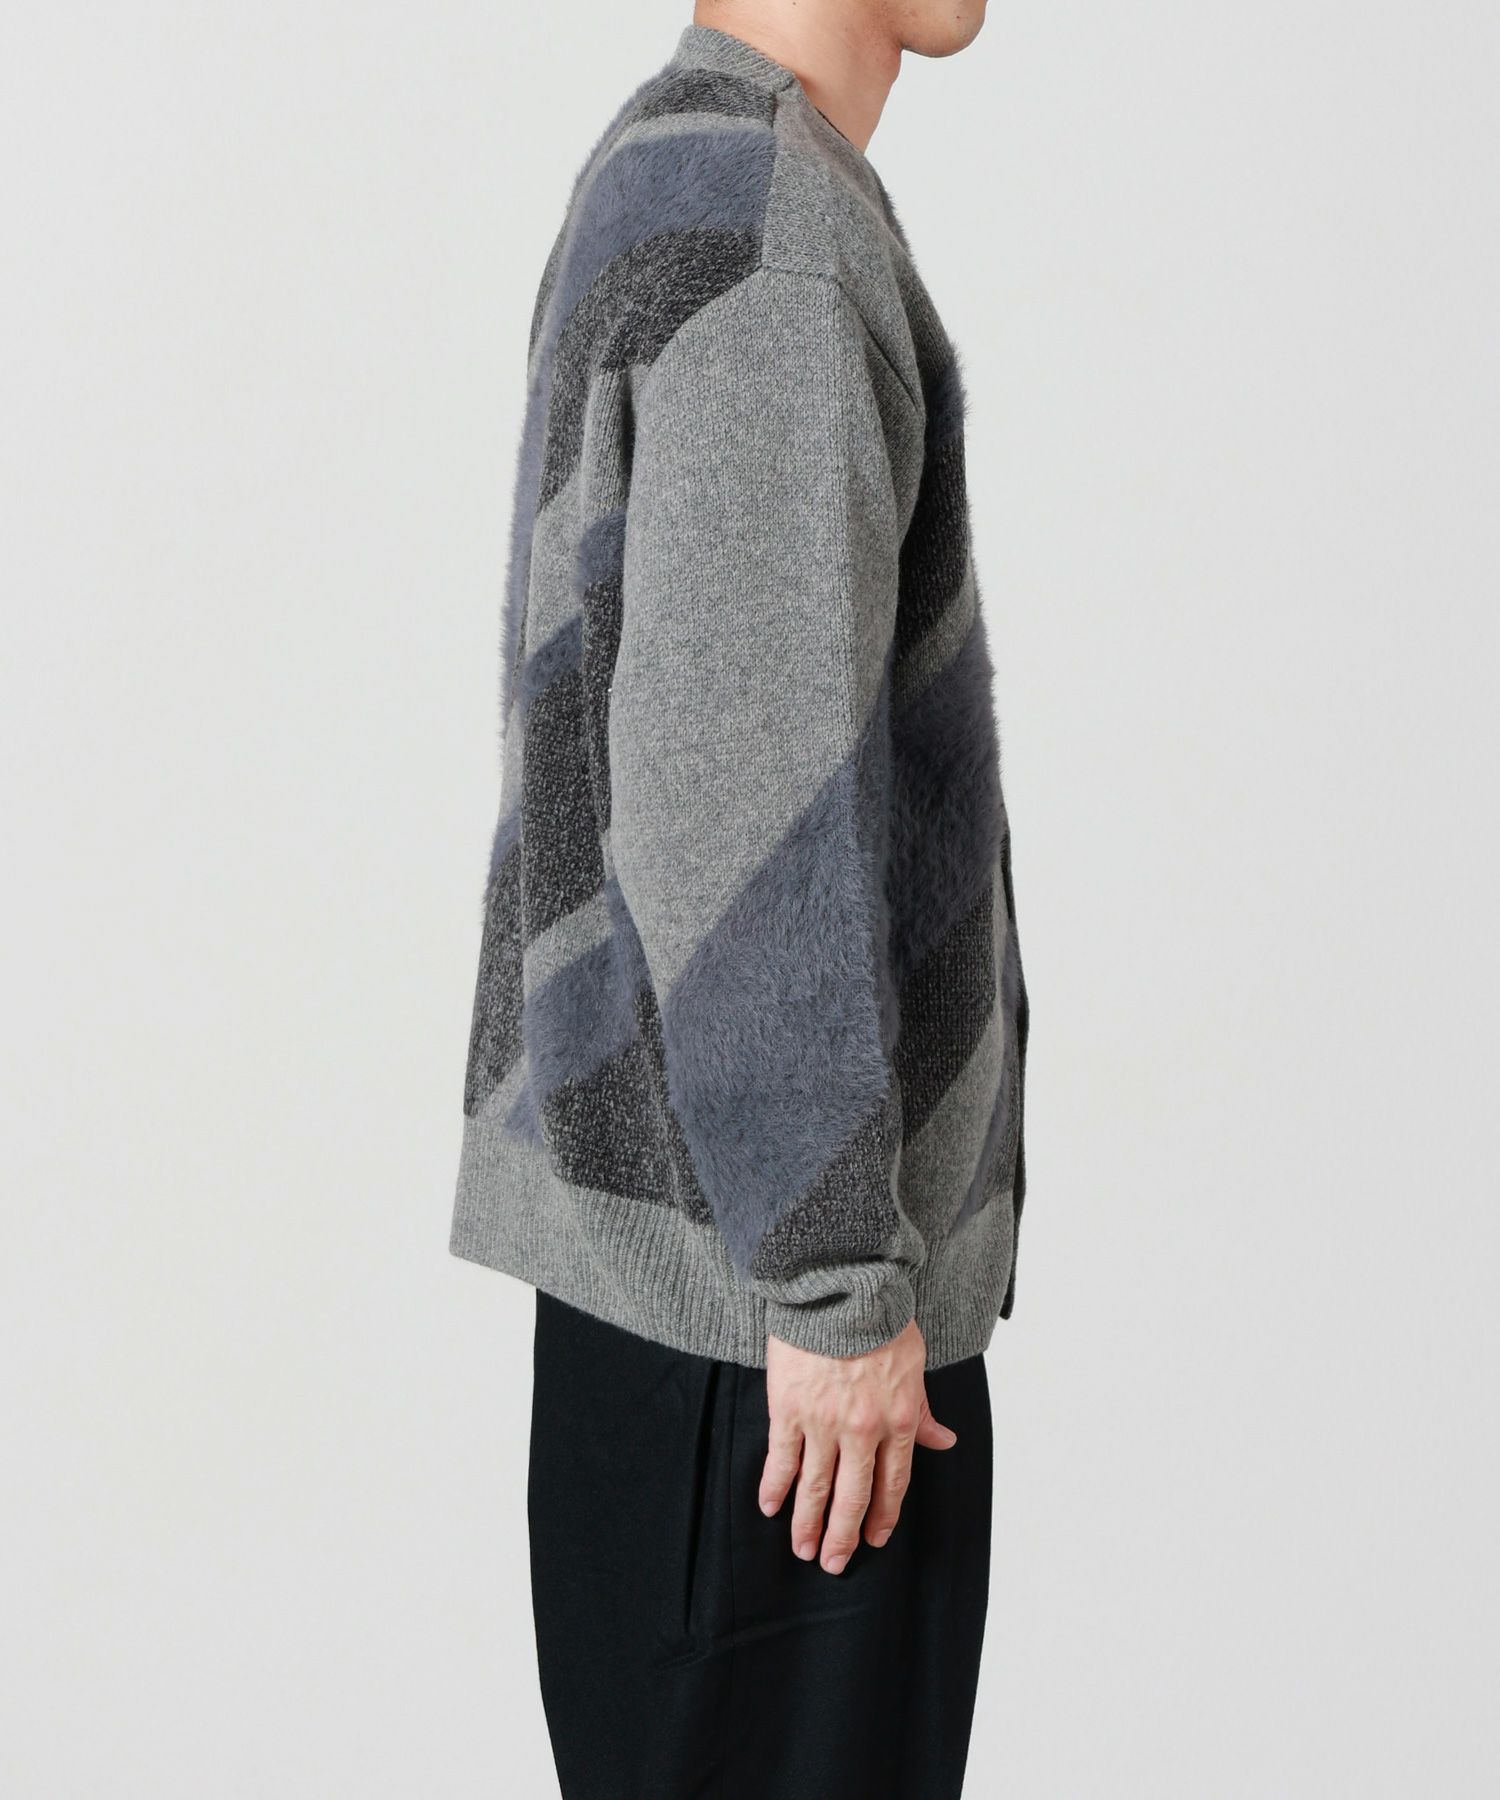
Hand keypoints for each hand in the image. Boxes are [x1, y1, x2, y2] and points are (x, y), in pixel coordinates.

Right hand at [758, 1319, 956, 1573]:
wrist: (840, 1286)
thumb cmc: (880, 1319)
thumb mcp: (914, 1364)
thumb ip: (922, 1410)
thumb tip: (943, 1442)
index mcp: (897, 1420)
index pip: (893, 1483)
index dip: (882, 1517)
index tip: (873, 1540)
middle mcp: (862, 1430)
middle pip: (852, 1496)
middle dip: (842, 1536)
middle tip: (833, 1564)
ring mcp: (823, 1422)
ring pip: (815, 1487)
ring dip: (807, 1523)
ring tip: (802, 1549)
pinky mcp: (788, 1409)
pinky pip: (781, 1459)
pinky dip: (774, 1487)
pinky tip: (769, 1506)